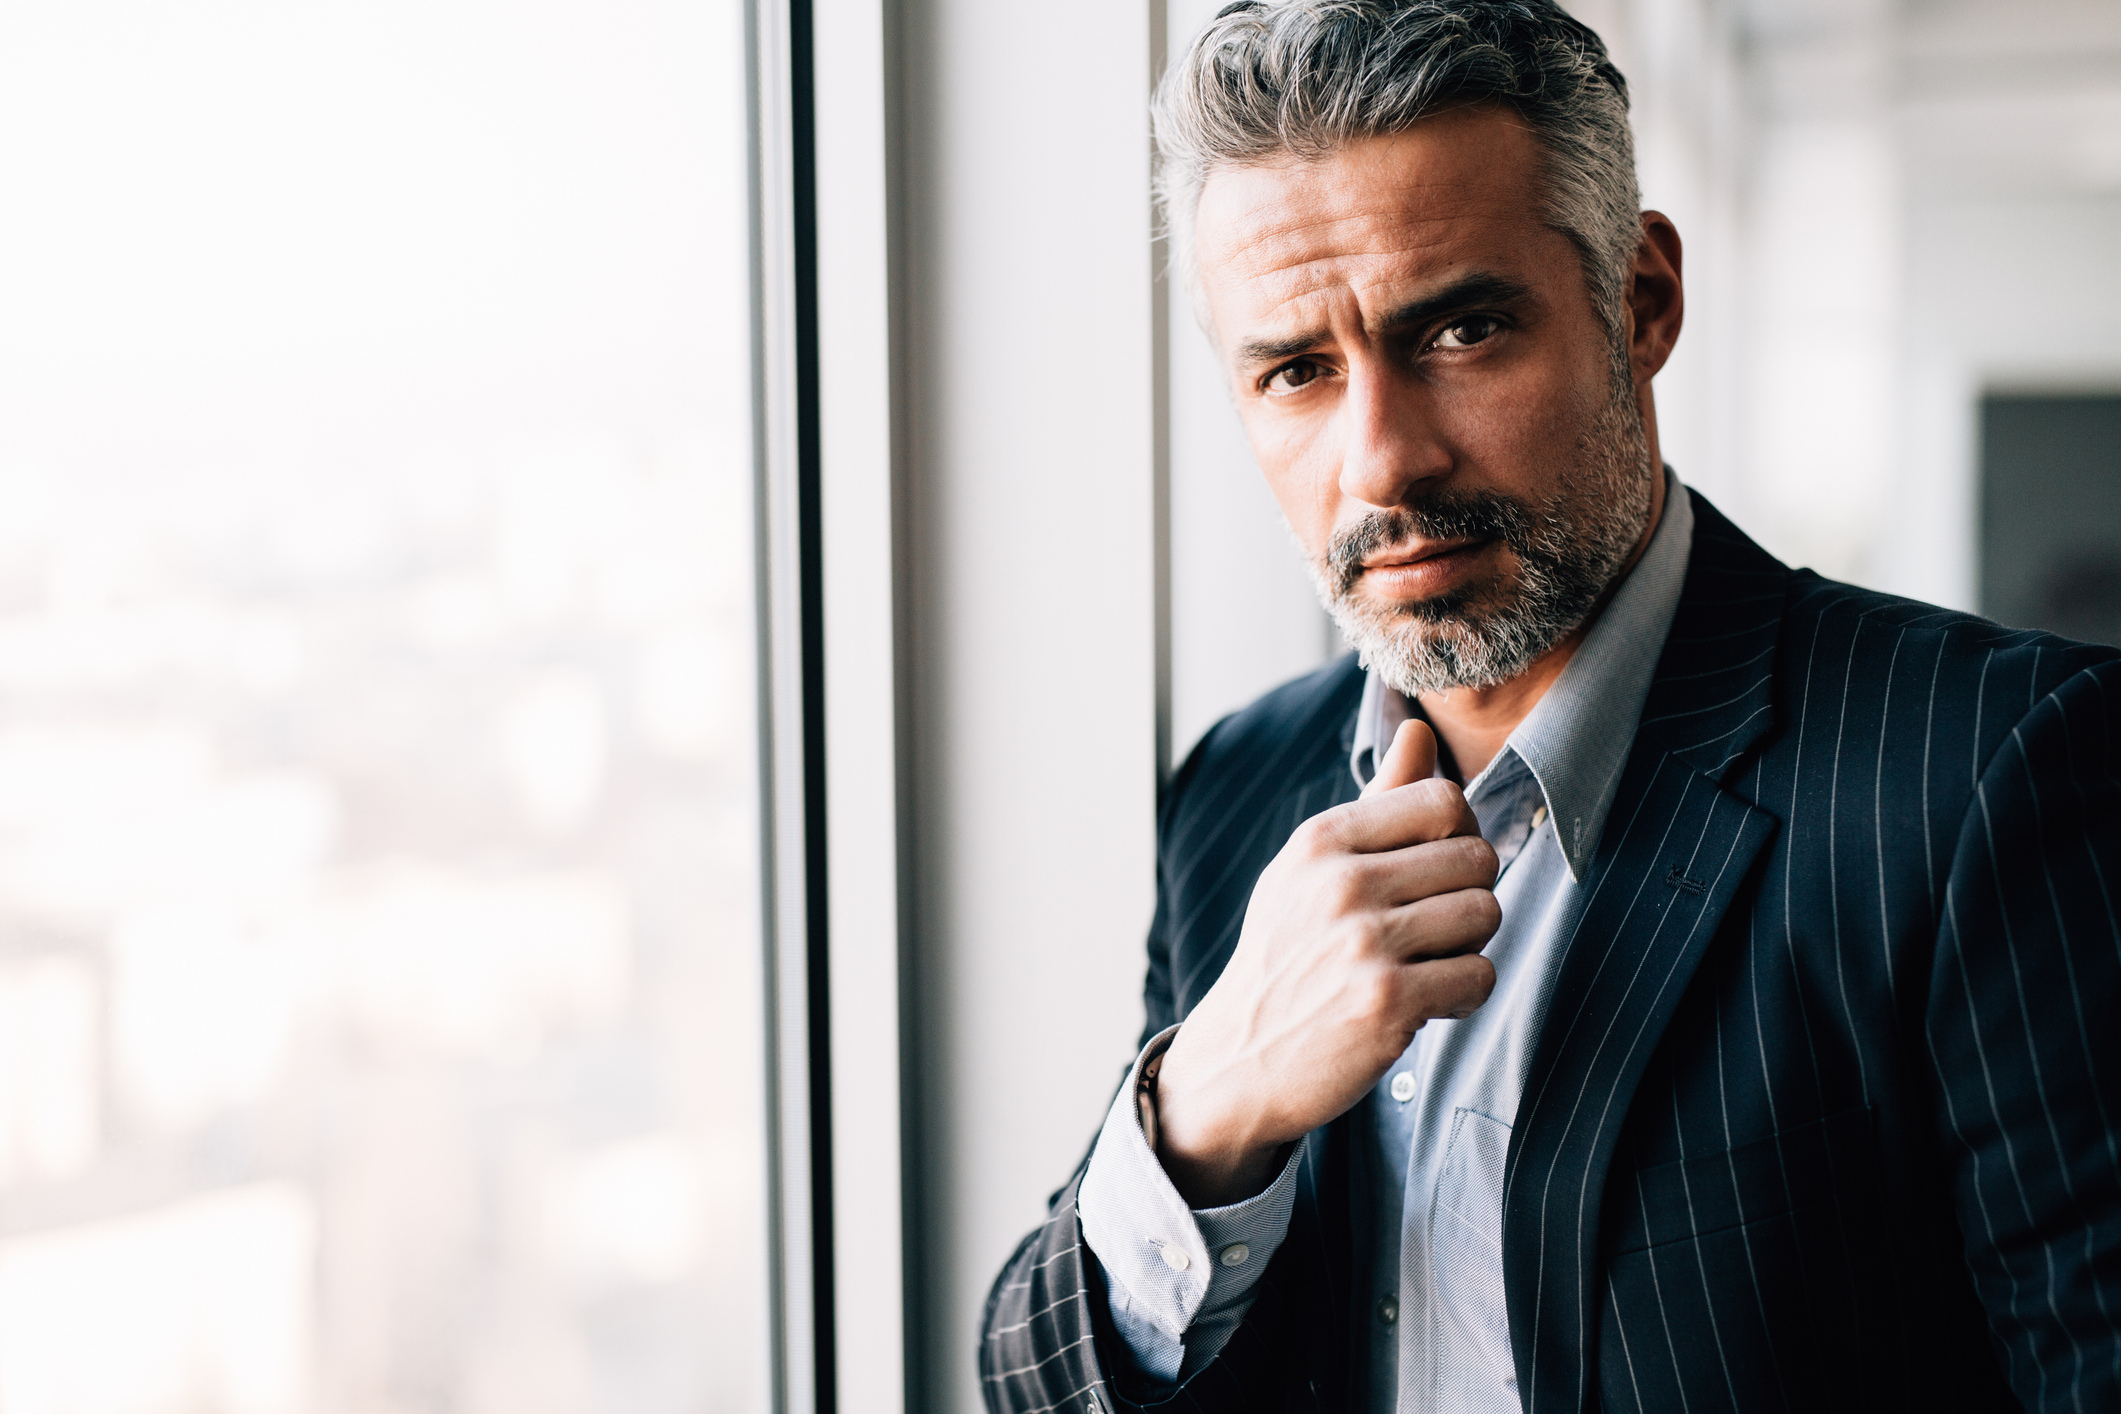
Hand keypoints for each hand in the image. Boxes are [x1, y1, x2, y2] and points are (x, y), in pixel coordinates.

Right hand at [1152, 719, 1499, 1206]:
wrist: (1240, 1060)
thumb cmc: (1286, 955)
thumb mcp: (1311, 869)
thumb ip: (1377, 802)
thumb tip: (1418, 728)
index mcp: (1321, 840)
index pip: (1443, 800)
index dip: (1458, 836)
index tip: (1434, 873)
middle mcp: (1341, 882)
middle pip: (1476, 856)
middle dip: (1469, 894)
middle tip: (1432, 929)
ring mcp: (1363, 943)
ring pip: (1486, 913)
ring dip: (1470, 946)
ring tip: (1427, 963)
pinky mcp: (1387, 1002)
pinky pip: (1480, 976)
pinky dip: (1465, 994)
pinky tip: (1427, 1003)